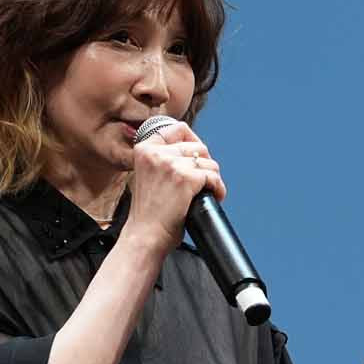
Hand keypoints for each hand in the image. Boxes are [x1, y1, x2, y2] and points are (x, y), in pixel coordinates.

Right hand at [125, 119, 224, 249]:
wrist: (145, 235)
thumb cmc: (149, 212)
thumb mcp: (148, 175)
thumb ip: (163, 159)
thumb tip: (194, 151)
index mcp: (144, 148)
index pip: (177, 128)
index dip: (193, 141)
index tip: (198, 156)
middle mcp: (156, 152)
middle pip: (198, 146)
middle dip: (205, 165)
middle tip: (203, 181)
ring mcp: (171, 164)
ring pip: (208, 162)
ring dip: (213, 178)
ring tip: (208, 191)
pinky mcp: (186, 178)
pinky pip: (213, 177)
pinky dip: (219, 189)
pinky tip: (214, 197)